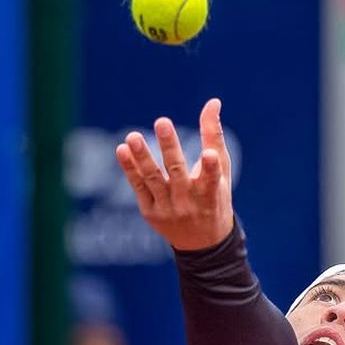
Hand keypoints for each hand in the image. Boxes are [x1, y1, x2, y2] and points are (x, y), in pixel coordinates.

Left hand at [115, 98, 234, 251]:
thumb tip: (212, 101)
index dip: (211, 167)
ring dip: (142, 157)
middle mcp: (188, 202)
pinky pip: (138, 187)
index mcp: (211, 193)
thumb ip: (214, 136)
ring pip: (153, 179)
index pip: (211, 179)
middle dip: (169, 146)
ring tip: (132, 136)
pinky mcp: (150, 212)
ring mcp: (167, 208)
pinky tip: (122, 150)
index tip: (210, 155)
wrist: (201, 243)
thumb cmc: (215, 198)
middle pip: (177, 171)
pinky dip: (130, 169)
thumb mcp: (222, 171)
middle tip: (162, 121)